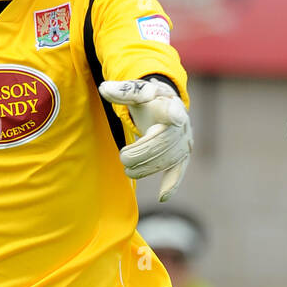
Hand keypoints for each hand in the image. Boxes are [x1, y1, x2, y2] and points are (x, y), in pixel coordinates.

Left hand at [99, 78, 192, 201]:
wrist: (167, 109)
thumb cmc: (149, 101)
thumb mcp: (138, 92)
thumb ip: (123, 91)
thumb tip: (103, 89)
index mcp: (170, 106)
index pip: (172, 110)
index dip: (173, 114)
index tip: (175, 116)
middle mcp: (182, 125)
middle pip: (161, 143)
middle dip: (140, 153)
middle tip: (123, 157)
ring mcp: (183, 142)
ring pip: (165, 160)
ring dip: (144, 168)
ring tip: (128, 169)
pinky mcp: (182, 157)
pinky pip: (179, 172)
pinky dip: (171, 184)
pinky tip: (162, 197)